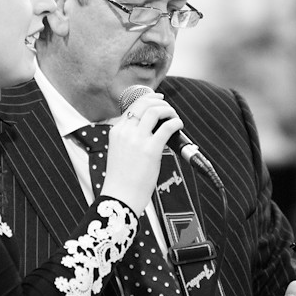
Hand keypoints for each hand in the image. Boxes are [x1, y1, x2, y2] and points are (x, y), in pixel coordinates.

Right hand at [101, 93, 183, 213]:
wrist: (119, 196)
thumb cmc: (121, 179)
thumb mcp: (119, 151)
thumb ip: (129, 138)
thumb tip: (150, 130)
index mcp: (116, 131)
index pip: (133, 106)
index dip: (148, 99)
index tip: (158, 99)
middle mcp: (125, 132)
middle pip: (144, 104)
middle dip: (160, 102)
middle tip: (169, 108)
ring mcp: (137, 140)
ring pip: (155, 111)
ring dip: (168, 110)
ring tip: (174, 117)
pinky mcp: (150, 150)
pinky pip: (167, 127)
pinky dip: (176, 123)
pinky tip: (179, 126)